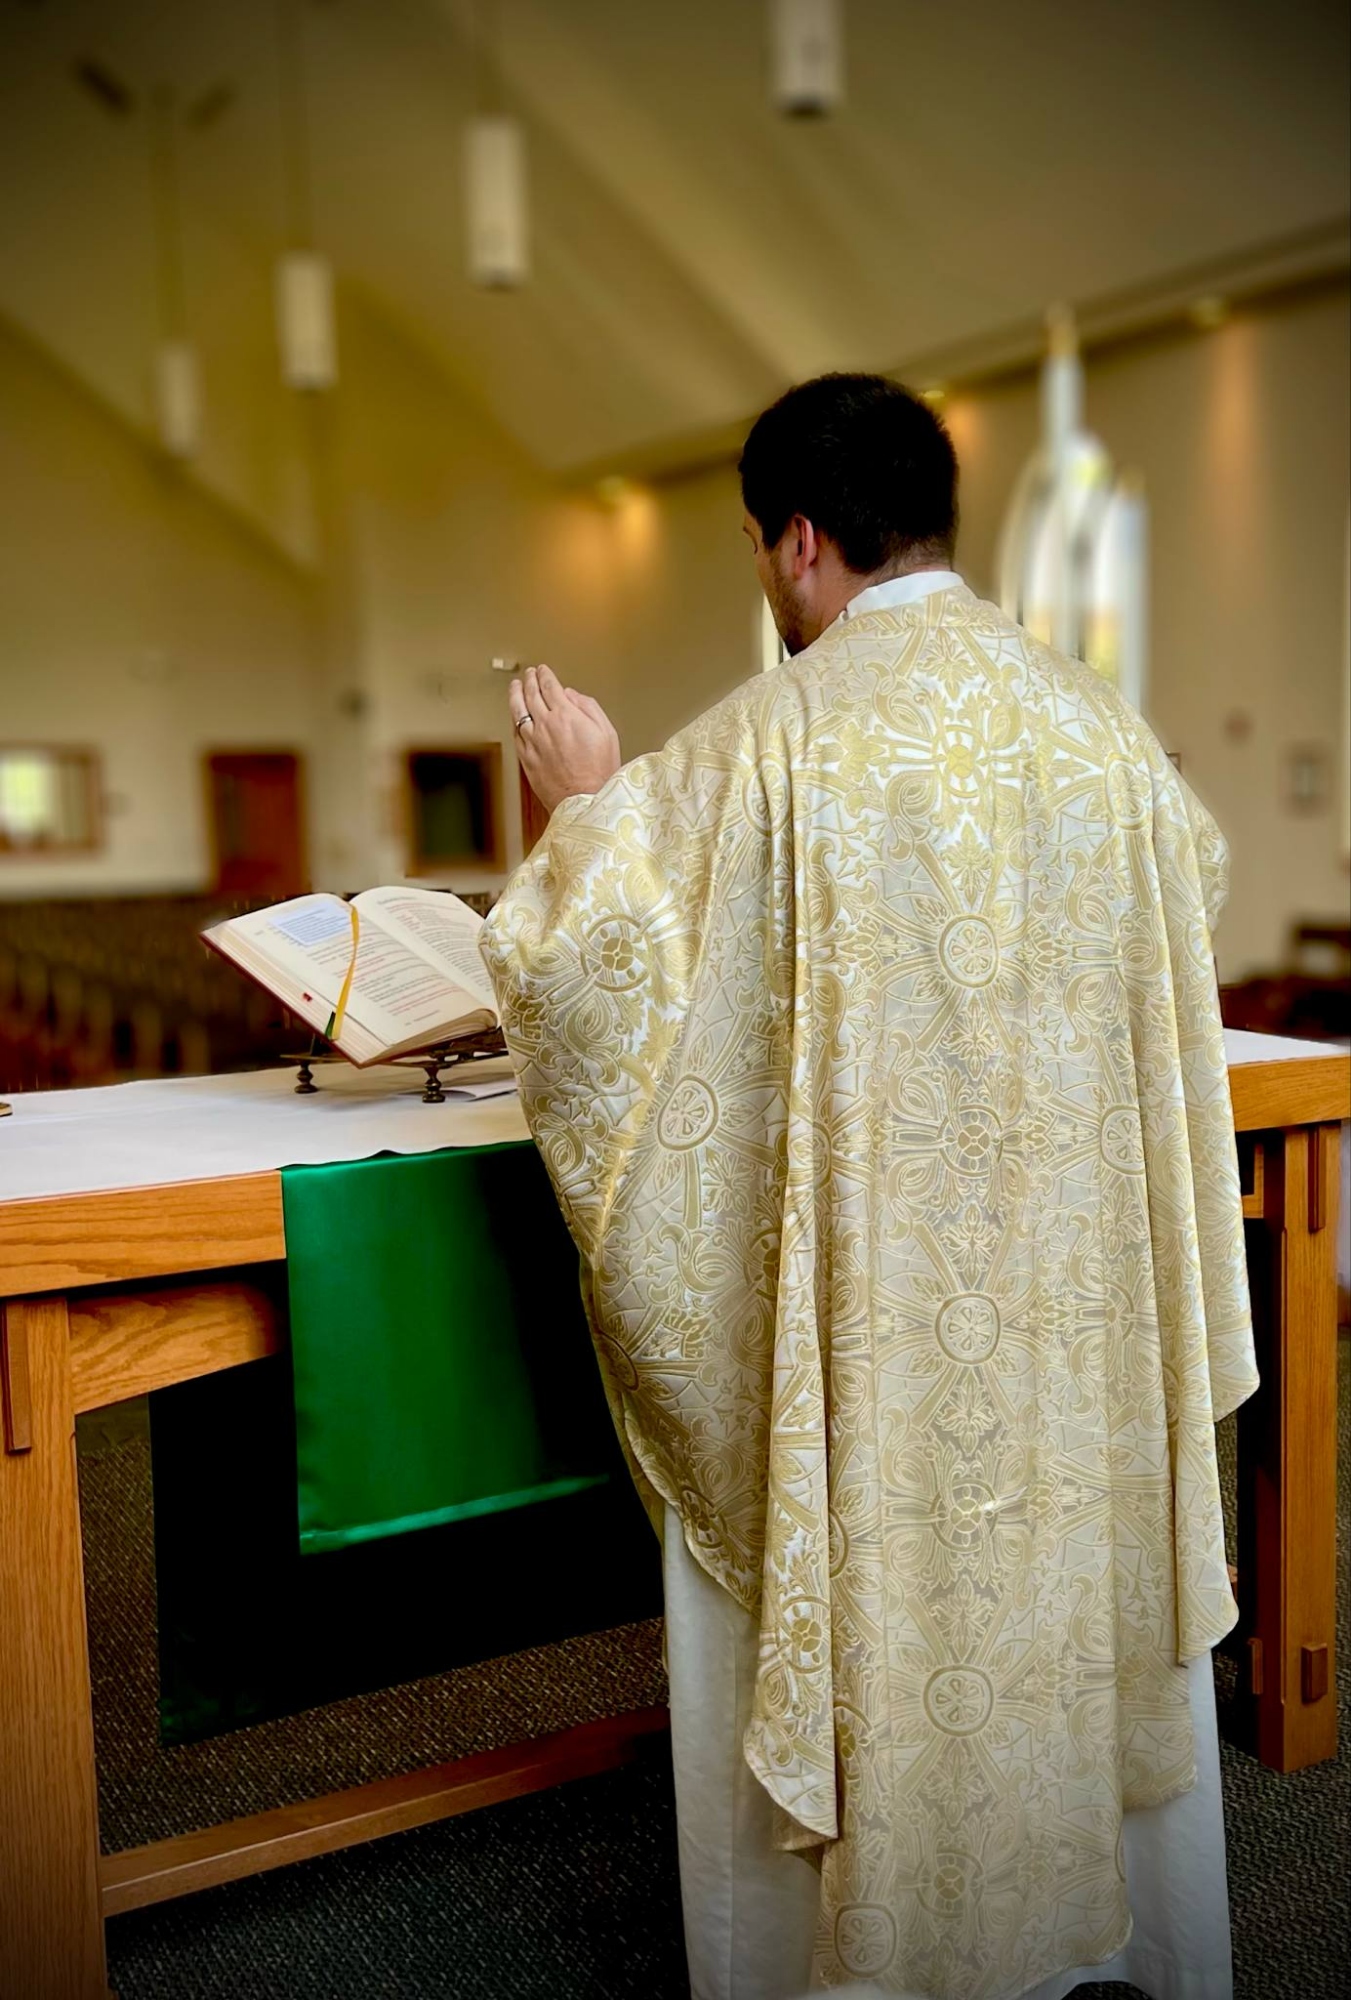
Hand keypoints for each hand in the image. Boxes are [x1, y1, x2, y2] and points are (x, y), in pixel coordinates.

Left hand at [510, 665, 621, 814]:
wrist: (584, 801)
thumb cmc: (599, 772)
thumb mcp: (607, 733)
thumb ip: (588, 708)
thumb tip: (572, 696)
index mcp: (566, 716)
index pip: (550, 686)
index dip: (545, 675)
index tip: (543, 670)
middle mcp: (545, 726)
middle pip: (531, 694)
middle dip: (529, 680)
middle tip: (529, 674)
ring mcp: (532, 742)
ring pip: (517, 711)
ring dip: (515, 695)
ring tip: (515, 687)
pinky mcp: (526, 758)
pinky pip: (516, 733)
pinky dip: (514, 720)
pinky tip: (515, 716)